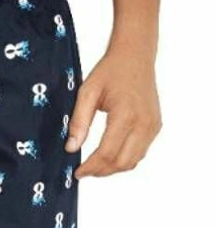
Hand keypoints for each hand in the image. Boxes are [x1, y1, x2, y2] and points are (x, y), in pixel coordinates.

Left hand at [65, 47, 161, 177]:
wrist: (135, 55)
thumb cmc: (111, 70)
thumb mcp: (88, 92)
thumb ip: (79, 121)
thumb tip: (71, 148)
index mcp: (125, 114)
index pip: (107, 153)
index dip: (91, 167)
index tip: (78, 172)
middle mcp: (143, 123)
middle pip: (121, 162)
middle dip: (101, 171)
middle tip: (85, 171)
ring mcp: (152, 126)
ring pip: (133, 161)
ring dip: (113, 168)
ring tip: (96, 165)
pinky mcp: (155, 126)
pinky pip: (140, 152)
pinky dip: (125, 159)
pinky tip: (111, 155)